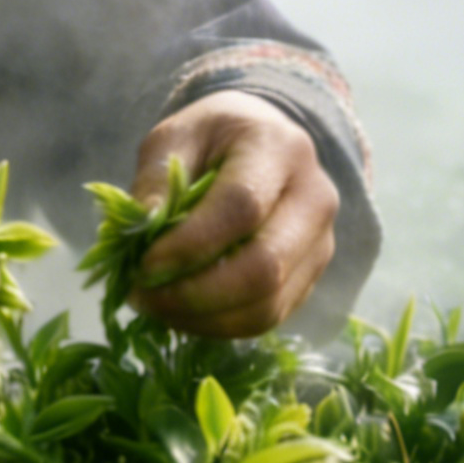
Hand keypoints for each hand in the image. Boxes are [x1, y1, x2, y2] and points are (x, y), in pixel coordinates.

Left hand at [127, 92, 337, 338]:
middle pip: (266, 266)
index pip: (242, 207)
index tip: (143, 264)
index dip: (190, 245)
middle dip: (196, 294)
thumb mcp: (175, 137)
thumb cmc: (212, 138)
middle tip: (143, 295)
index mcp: (280, 148)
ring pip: (269, 304)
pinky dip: (220, 325)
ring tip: (157, 306)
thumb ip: (157, 179)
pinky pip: (270, 317)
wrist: (263, 141)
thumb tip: (142, 232)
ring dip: (204, 318)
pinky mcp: (313, 276)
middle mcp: (315, 197)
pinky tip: (183, 312)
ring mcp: (321, 242)